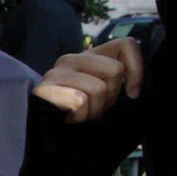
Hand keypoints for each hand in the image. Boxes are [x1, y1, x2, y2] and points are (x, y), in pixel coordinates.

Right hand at [31, 38, 145, 126]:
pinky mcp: (46, 88)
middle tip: (95, 108)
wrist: (40, 130)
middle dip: (110, 98)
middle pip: (115, 71)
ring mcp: (57, 72)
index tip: (132, 93)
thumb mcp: (103, 96)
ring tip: (81, 114)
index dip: (136, 70)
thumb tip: (133, 92)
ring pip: (98, 89)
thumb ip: (117, 85)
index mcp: (90, 56)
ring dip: (94, 111)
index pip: (126, 45)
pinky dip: (80, 116)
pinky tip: (70, 118)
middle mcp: (72, 58)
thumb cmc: (75, 114)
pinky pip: (80, 101)